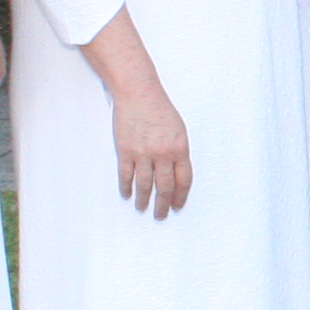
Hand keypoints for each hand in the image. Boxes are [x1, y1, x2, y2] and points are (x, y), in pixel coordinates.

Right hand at [110, 89, 192, 217]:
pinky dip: (126, 187)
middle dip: (163, 204)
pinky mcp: (126, 151)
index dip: (180, 196)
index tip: (177, 206)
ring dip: (144, 200)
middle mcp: (163, 154)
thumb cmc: (160, 109)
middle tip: (161, 215)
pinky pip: (126, 175)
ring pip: (144, 185)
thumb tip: (176, 172)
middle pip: (164, 187)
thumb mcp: (179, 130)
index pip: (183, 180)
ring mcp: (143, 154)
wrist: (138, 94)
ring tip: (142, 209)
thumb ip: (179, 151)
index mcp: (180, 148)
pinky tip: (127, 195)